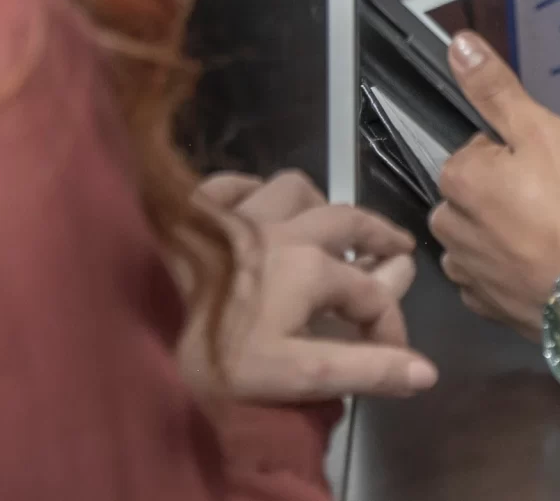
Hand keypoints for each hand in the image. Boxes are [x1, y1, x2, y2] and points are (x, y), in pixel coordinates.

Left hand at [184, 170, 436, 401]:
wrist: (133, 333)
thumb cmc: (218, 358)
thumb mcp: (297, 375)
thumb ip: (364, 369)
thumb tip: (425, 371)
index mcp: (311, 268)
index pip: (371, 294)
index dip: (389, 327)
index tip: (392, 358)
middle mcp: (284, 230)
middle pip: (347, 220)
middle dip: (378, 236)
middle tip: (399, 249)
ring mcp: (238, 214)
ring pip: (294, 189)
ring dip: (319, 206)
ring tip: (327, 224)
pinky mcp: (195, 210)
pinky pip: (232, 184)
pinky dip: (252, 191)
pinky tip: (254, 205)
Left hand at [429, 33, 559, 334]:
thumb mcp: (542, 132)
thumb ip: (496, 90)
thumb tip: (459, 44)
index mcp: (458, 180)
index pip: (476, 151)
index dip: (512, 154)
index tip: (543, 168)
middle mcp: (448, 226)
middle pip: (471, 194)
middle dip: (501, 194)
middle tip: (549, 200)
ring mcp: (464, 272)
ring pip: (475, 236)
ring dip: (499, 234)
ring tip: (545, 235)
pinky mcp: (483, 306)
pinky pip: (486, 277)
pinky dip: (506, 271)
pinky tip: (538, 266)